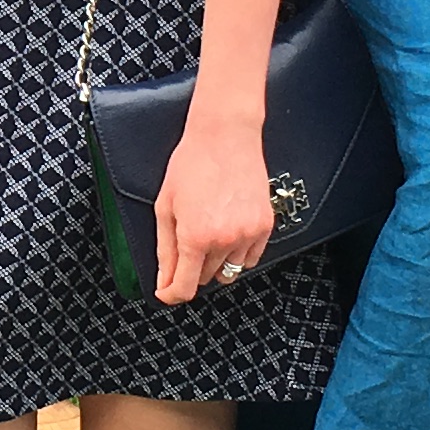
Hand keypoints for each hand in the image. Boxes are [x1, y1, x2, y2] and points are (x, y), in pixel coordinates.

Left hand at [152, 106, 275, 305]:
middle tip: (187, 236)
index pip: (184, 288)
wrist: (226, 136)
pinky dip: (237, 253)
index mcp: (195, 236)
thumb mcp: (166, 207)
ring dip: (215, 261)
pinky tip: (228, 230)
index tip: (167, 291)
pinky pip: (250, 259)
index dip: (172, 294)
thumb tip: (164, 281)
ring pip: (229, 271)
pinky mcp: (265, 227)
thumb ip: (165, 249)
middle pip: (205, 278)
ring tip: (209, 229)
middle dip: (191, 267)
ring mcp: (248, 235)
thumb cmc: (192, 164)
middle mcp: (224, 240)